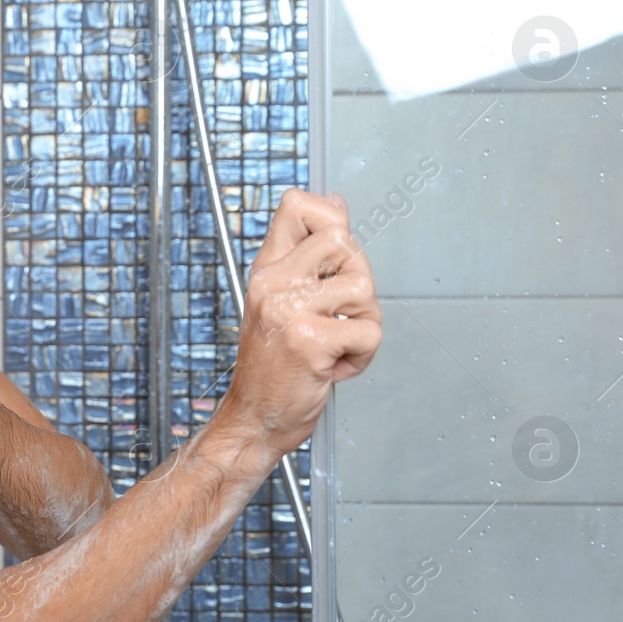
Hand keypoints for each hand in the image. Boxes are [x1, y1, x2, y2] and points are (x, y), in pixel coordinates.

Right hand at [219, 189, 381, 460]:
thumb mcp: (282, 298)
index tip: (331, 259)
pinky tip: (335, 366)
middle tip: (339, 313)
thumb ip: (310, 252)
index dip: (330, 220)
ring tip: (337, 342)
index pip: (297, 205)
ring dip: (363, 323)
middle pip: (342, 240)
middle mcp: (272, 284)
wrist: (253, 418)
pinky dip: (363, 356)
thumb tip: (337, 203)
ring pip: (363, 286)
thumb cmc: (272, 364)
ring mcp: (288, 311)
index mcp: (266, 270)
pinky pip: (369, 332)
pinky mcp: (309, 342)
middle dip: (357, 279)